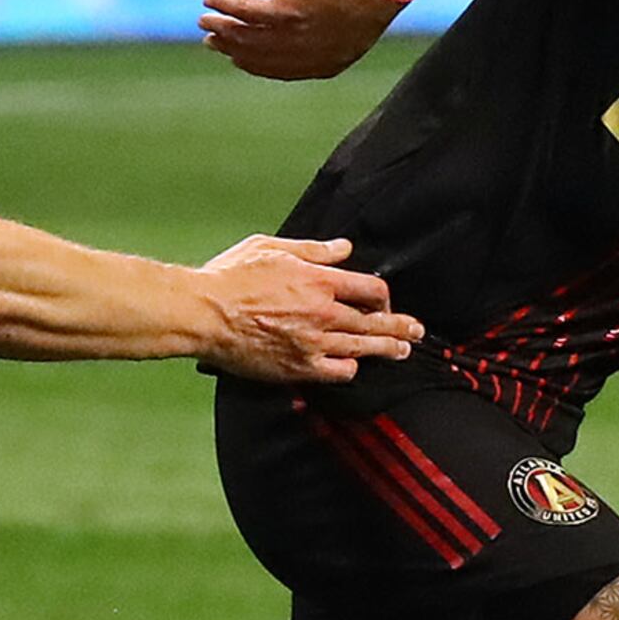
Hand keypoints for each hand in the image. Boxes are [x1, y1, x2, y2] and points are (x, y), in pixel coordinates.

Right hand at [197, 235, 421, 384]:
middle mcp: (322, 312)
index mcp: (318, 280)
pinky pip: (339, 372)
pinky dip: (351, 368)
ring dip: (387, 349)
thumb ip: (314, 250)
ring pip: (364, 347)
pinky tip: (357, 366)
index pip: (371, 288)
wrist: (202, 314)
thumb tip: (344, 248)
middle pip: (375, 320)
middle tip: (416, 331)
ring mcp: (313, 343)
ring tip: (401, 351)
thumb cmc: (230, 277)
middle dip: (400, 326)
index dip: (383, 295)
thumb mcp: (271, 247)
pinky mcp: (299, 367)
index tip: (385, 300)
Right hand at [199, 0, 405, 81]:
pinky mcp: (288, 10)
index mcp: (324, 65)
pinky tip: (210, 0)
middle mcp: (306, 55)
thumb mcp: (349, 25)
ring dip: (222, 28)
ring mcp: (296, 34)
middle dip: (232, 48)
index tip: (235, 58)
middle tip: (211, 40)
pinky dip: (226, 6)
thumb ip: (324, 37)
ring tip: (204, 21)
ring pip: (249, 35)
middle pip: (259, 55)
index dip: (253, 64)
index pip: (279, 70)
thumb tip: (303, 30)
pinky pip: (247, 11)